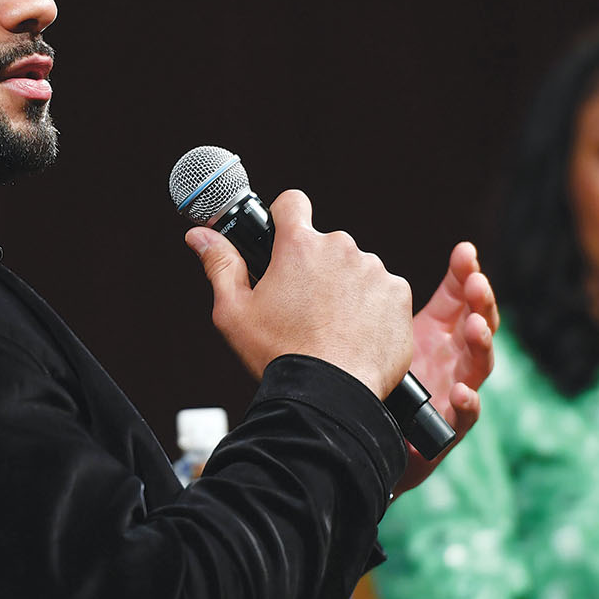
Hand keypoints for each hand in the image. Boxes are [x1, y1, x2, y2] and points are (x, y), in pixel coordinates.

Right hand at [185, 190, 413, 398]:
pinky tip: (356, 335)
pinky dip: (372, 309)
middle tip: (303, 307)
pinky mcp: (398, 294)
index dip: (285, 218)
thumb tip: (200, 234)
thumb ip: (219, 265)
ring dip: (345, 289)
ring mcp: (374, 270)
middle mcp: (340, 248)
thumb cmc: (280, 355)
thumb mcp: (234, 312)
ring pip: (355, 269)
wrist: (331, 394)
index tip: (283, 239)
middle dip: (315, 268)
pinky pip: (383, 292)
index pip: (292, 203)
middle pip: (325, 246)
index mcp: (299, 246)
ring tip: (331, 327)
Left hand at [393, 242, 499, 498]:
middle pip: (480, 326)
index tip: (466, 253)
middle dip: (482, 303)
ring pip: (479, 366)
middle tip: (476, 284)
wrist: (368, 435)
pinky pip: (466, 417)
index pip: (463, 299)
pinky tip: (460, 392)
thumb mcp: (387, 333)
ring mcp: (455, 392)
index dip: (467, 275)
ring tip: (475, 327)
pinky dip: (468, 404)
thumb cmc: (382, 378)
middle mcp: (454, 359)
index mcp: (442, 333)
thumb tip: (367, 260)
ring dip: (481, 344)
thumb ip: (385, 299)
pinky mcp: (447, 429)